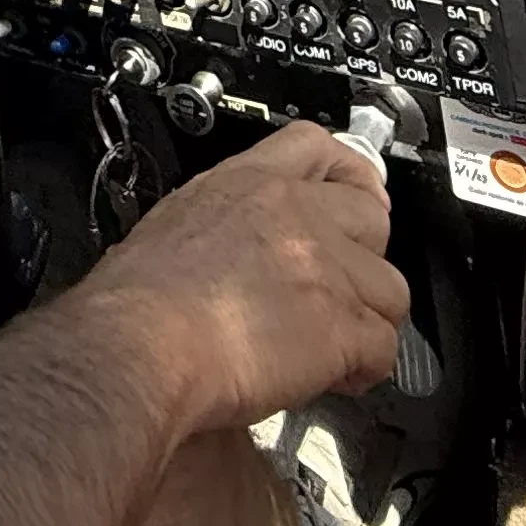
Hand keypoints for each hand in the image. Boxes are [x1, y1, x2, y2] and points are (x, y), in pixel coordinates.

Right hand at [66, 122, 406, 434]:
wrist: (139, 345)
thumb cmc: (135, 304)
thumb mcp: (172, 226)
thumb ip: (222, 227)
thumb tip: (233, 256)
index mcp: (248, 183)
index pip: (317, 147)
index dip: (347, 174)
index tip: (356, 196)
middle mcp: (295, 215)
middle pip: (373, 217)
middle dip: (365, 257)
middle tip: (344, 288)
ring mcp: (325, 268)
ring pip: (390, 289)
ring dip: (368, 319)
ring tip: (339, 346)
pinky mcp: (341, 326)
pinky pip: (383, 348)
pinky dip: (365, 370)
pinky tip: (337, 378)